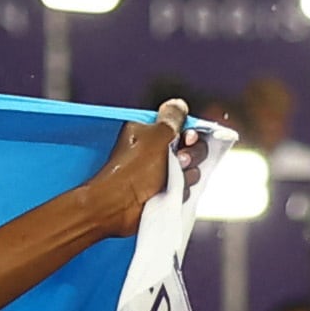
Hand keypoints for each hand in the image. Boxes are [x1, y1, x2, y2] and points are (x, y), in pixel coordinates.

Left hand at [88, 100, 193, 239]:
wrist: (118, 206)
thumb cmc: (132, 171)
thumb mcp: (155, 136)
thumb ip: (171, 119)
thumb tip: (178, 104)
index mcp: (150, 132)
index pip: (182, 126)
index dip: (190, 133)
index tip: (187, 139)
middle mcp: (156, 151)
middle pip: (191, 148)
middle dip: (191, 154)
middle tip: (180, 161)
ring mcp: (161, 172)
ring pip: (191, 169)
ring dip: (186, 174)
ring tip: (170, 179)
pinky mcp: (164, 190)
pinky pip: (185, 187)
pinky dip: (180, 190)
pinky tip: (169, 191)